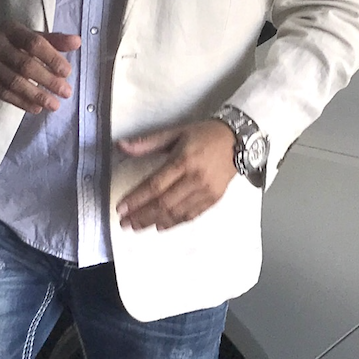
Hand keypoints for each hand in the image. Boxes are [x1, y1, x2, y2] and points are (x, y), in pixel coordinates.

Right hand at [0, 21, 82, 113]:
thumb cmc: (9, 43)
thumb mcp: (26, 35)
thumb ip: (52, 40)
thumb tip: (77, 41)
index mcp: (11, 30)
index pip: (34, 43)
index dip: (52, 57)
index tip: (67, 72)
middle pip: (25, 65)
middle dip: (48, 80)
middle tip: (66, 92)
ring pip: (14, 82)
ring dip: (37, 95)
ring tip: (55, 104)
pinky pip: (4, 93)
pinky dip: (22, 102)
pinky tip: (37, 108)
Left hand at [115, 119, 236, 230]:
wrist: (238, 140)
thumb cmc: (204, 135)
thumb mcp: (175, 132)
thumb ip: (147, 142)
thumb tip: (121, 145)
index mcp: (184, 160)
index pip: (155, 185)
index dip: (136, 199)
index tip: (121, 208)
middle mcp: (195, 178)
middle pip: (164, 203)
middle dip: (141, 216)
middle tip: (124, 223)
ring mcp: (206, 191)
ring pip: (176, 213)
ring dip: (154, 222)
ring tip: (136, 226)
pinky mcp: (214, 199)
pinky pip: (191, 215)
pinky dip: (174, 223)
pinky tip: (159, 226)